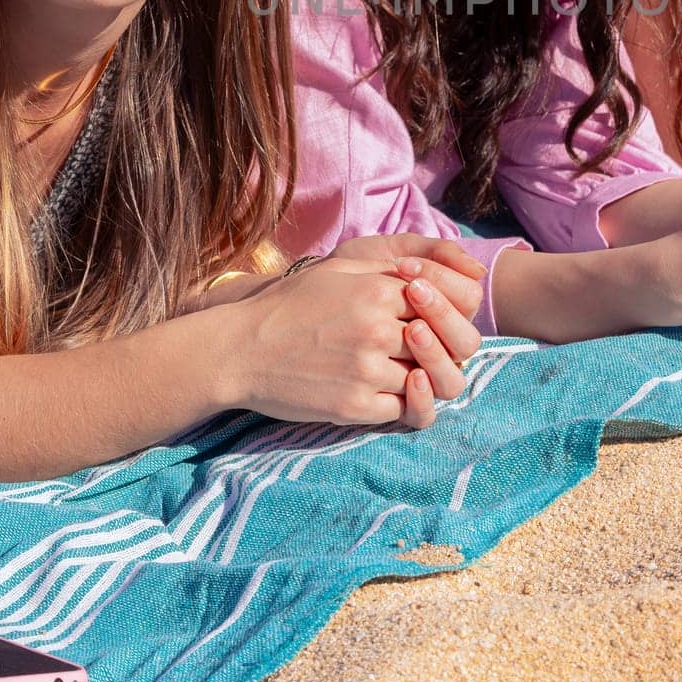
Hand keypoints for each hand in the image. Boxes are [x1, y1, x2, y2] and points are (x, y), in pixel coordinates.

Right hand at [221, 239, 481, 428]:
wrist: (240, 350)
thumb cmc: (288, 305)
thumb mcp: (337, 271)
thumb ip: (386, 271)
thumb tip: (428, 276)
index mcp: (378, 291)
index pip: (440, 302)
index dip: (441, 312)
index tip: (429, 319)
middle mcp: (378, 330)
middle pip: (440, 344)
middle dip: (439, 347)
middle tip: (426, 350)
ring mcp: (367, 371)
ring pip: (425, 379)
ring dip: (419, 376)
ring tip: (402, 369)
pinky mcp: (355, 406)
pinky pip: (402, 410)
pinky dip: (402, 403)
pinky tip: (387, 391)